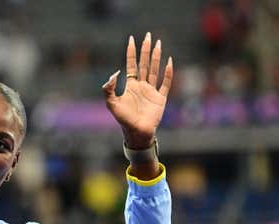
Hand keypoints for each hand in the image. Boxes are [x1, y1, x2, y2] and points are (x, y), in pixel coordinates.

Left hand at [102, 32, 173, 148]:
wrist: (136, 132)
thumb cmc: (123, 120)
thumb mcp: (111, 104)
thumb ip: (109, 89)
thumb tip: (115, 73)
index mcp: (131, 86)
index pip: (131, 65)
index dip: (131, 53)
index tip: (131, 39)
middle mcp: (142, 86)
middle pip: (144, 64)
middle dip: (146, 50)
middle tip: (148, 36)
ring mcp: (152, 91)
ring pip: (155, 70)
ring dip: (156, 57)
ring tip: (158, 44)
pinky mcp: (161, 98)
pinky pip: (166, 83)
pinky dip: (168, 73)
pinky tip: (169, 62)